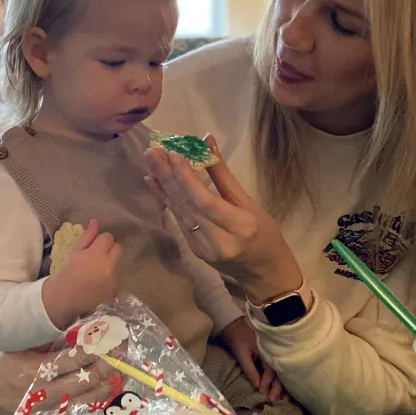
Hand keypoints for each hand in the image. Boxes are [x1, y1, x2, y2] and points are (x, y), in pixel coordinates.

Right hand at [41, 219, 121, 327]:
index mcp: (97, 254)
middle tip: (95, 259)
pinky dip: (109, 280)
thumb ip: (87, 237)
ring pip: (117, 264)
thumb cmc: (66, 273)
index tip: (92, 248)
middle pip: (118, 248)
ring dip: (109, 265)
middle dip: (108, 251)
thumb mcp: (75, 253)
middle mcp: (108, 266)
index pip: (108, 237)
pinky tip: (97, 285)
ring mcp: (113, 280)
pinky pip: (116, 279)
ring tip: (95, 273)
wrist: (63, 299)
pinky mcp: (115, 291)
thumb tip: (95, 221)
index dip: (100, 241)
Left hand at [145, 137, 302, 302]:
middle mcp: (219, 241)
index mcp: (240, 227)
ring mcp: (203, 249)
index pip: (206, 202)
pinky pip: (178, 220)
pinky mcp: (194, 251)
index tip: (173, 155)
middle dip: (168, 176)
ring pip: (179, 212)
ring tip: (151, 161)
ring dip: (163, 185)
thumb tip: (206, 142)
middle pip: (188, 205)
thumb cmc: (264, 233)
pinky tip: (154, 182)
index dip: (187, 179)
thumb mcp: (249, 202)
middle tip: (152, 152)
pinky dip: (166, 199)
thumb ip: (224, 175)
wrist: (263, 272)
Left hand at [218, 317, 284, 403]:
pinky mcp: (275, 350)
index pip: (271, 371)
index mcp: (268, 350)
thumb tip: (258, 387)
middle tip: (275, 400)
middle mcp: (275, 350)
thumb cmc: (237, 338)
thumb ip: (250, 370)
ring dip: (283, 384)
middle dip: (279, 387)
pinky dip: (281, 376)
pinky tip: (284, 386)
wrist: (234, 322)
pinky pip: (280, 365)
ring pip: (283, 369)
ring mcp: (276, 349)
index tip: (264, 394)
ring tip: (284, 398)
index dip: (268, 383)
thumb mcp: (241, 355)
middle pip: (280, 371)